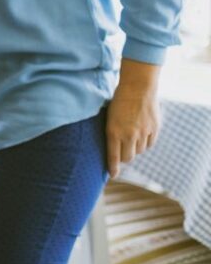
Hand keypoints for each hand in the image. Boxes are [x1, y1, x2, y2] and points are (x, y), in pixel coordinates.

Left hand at [106, 59, 160, 177]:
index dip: (113, 168)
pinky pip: (149, 145)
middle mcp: (128, 135)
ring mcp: (142, 133)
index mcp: (113, 132)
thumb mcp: (109, 116)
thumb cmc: (118, 101)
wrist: (137, 87)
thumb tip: (113, 149)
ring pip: (139, 151)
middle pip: (127, 157)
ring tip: (131, 136)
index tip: (112, 175)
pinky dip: (145, 143)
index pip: (113, 156)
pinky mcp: (154, 130)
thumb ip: (112, 133)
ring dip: (134, 148)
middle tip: (122, 151)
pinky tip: (141, 134)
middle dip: (124, 157)